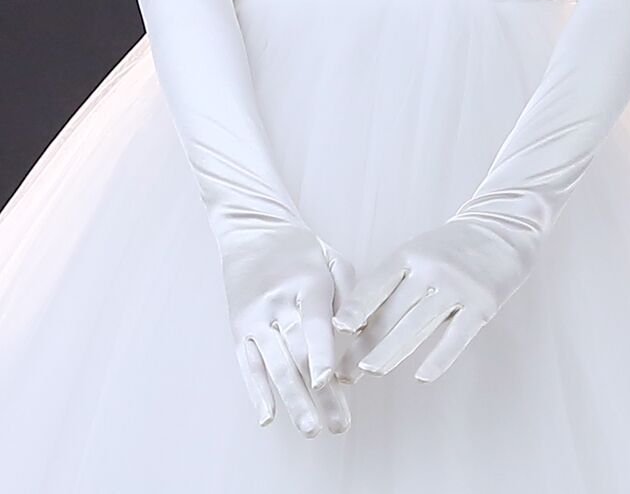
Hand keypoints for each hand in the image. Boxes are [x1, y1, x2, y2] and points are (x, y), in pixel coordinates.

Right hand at [222, 223, 354, 436]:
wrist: (253, 231)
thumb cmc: (302, 249)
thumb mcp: (332, 257)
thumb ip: (349, 292)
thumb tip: (361, 332)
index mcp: (306, 282)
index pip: (313, 323)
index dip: (321, 353)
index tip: (329, 382)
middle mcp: (277, 302)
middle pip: (297, 352)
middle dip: (319, 392)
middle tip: (339, 425)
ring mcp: (254, 317)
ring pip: (273, 365)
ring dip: (292, 400)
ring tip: (311, 429)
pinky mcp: (238, 328)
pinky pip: (247, 364)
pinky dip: (256, 392)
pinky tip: (267, 417)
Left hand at [332, 217, 530, 383]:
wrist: (503, 228)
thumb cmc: (449, 248)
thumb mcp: (417, 253)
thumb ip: (393, 285)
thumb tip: (360, 326)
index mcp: (409, 255)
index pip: (375, 286)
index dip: (354, 310)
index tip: (334, 331)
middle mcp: (430, 269)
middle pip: (392, 313)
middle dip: (365, 344)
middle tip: (343, 370)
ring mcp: (457, 287)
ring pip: (417, 326)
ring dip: (391, 352)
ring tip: (369, 371)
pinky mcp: (483, 304)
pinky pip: (457, 337)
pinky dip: (438, 358)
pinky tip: (422, 376)